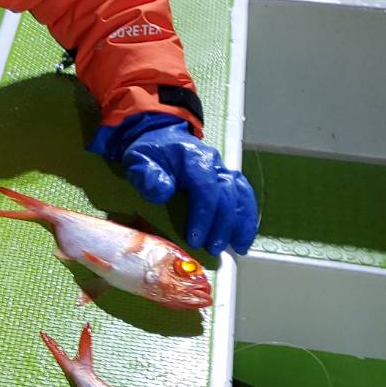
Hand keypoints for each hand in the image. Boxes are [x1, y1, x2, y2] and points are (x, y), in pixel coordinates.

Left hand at [89, 113, 257, 255]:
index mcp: (193, 158)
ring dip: (242, 222)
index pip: (205, 188)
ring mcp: (223, 169)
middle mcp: (213, 162)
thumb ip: (147, 176)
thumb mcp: (138, 160)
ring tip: (238, 247)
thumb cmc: (149, 152)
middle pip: (227, 194)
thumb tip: (163, 192)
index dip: (203, 216)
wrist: (160, 136)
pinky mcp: (227, 178)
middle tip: (213, 249)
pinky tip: (243, 237)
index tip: (196, 240)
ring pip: (241, 194)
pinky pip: (244, 195)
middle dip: (223, 224)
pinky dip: (247, 216)